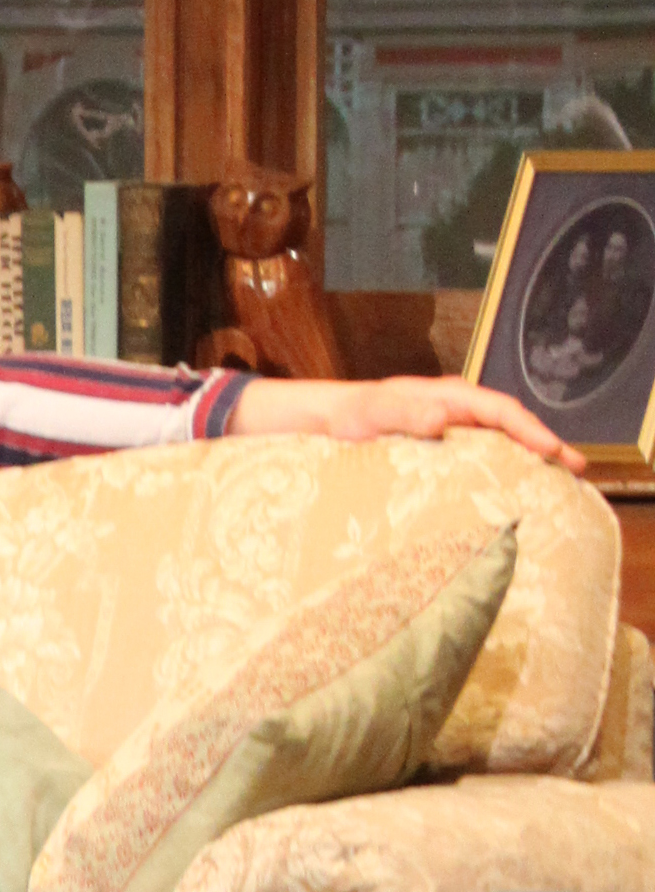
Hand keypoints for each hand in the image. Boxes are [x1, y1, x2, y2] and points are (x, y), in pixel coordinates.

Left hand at [228, 371, 584, 474]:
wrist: (314, 426)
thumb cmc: (342, 417)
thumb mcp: (369, 413)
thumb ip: (402, 412)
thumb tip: (442, 418)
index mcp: (443, 397)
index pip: (499, 410)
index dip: (531, 430)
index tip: (556, 452)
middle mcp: (450, 411)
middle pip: (508, 426)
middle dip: (543, 445)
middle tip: (576, 473)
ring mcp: (444, 430)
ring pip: (496, 442)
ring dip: (525, 460)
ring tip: (555, 487)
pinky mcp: (434, 450)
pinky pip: (476, 458)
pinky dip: (499, 471)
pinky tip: (508, 494)